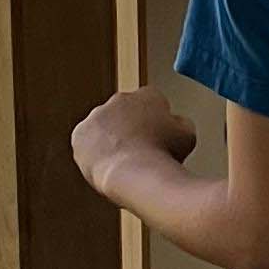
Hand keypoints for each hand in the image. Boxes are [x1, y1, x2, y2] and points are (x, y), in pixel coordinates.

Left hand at [71, 87, 193, 204]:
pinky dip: (95, 153)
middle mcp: (120, 99)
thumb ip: (179, 123)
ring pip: (105, 127)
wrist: (135, 174)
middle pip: (126, 113)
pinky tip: (109, 166)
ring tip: (124, 163)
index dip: (157, 121)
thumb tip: (173, 123)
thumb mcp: (188, 134)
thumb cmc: (163, 156)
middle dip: (131, 128)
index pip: (152, 102)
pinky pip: (88, 143)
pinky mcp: (80, 135)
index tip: (159, 137)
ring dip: (112, 140)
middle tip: (140, 151)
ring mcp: (97, 116)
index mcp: (148, 95)